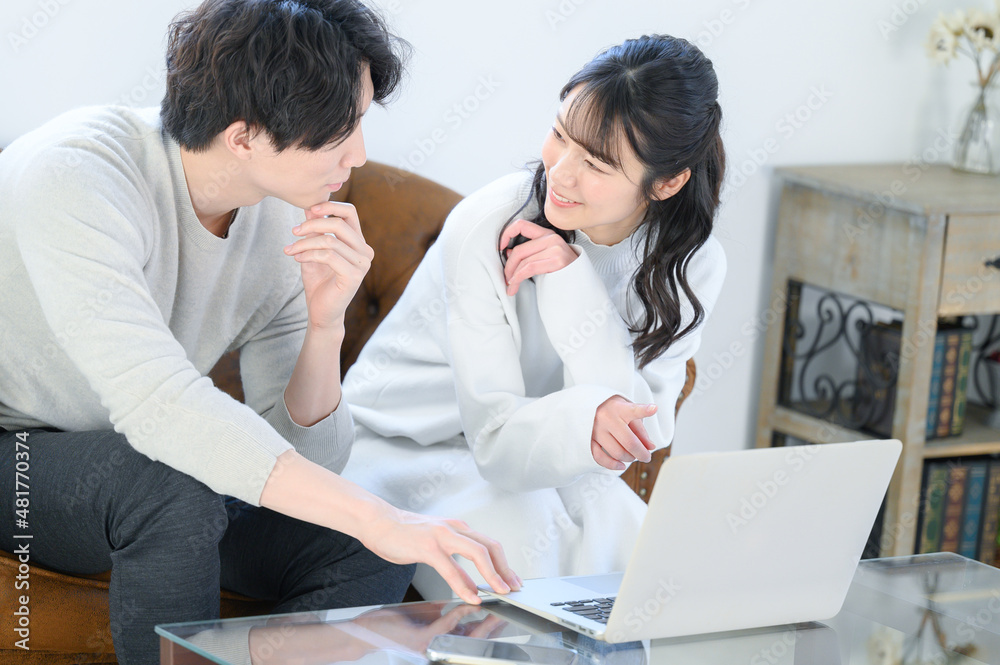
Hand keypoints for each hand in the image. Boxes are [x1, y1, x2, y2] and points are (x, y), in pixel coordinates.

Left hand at [284, 201, 373, 329]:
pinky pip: (328, 256)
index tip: (309, 210)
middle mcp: (365, 251)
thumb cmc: (319, 282)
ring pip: (330, 241)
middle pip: (339, 223)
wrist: (322, 313)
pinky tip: (298, 258)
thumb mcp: (314, 250)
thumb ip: (315, 230)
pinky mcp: (353, 276)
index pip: (349, 212)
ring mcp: (362, 264)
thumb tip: (309, 206)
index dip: (330, 206)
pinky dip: (309, 254)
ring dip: (305, 243)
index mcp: (358, 242)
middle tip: (294, 231)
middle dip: (313, 224)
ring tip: (290, 249)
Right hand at [362, 507, 522, 604]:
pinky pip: (452, 568)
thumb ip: (454, 561)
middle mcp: (454, 528)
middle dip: (506, 569)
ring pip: (477, 552)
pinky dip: (464, 584)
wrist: (378, 521)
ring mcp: (442, 536)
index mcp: (457, 528)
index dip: (504, 563)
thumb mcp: (435, 546)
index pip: (490, 544)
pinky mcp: (428, 547)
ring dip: (493, 574)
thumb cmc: (404, 533)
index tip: (512, 579)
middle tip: (514, 586)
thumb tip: (470, 582)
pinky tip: (471, 595)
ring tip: (500, 591)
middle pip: (491, 546)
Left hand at [499, 219, 577, 295]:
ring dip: (513, 276)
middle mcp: (552, 238)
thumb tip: (507, 251)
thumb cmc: (561, 272)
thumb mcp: (545, 257)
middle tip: (506, 277)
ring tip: (511, 285)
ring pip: (523, 261)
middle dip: (509, 266)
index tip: (500, 247)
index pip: (521, 225)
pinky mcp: (557, 260)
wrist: (580, 284)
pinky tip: (515, 284)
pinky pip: (529, 268)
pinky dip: (518, 278)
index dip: (506, 234)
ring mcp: (555, 248)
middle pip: (519, 249)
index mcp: (547, 234)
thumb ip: (528, 252)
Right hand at [591, 396, 657, 470]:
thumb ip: (641, 431)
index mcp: (619, 408)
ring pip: (617, 452)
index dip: (644, 410)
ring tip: (633, 456)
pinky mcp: (589, 440)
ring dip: (629, 458)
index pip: (633, 410)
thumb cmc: (615, 411)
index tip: (654, 408)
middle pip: (629, 442)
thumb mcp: (629, 414)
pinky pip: (599, 457)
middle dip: (642, 453)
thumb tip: (650, 447)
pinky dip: (612, 465)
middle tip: (647, 457)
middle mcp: (606, 418)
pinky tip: (621, 466)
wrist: (593, 407)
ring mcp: (596, 430)